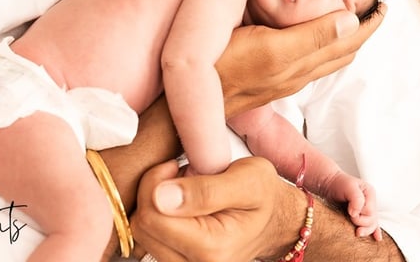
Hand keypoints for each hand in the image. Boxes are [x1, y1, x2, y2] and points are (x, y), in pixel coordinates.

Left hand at [131, 156, 304, 261]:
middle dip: (153, 191)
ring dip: (155, 204)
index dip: (155, 182)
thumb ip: (205, 190)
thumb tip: (161, 196)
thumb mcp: (246, 180)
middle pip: (142, 226)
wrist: (276, 219)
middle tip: (179, 174)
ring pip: (143, 233)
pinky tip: (179, 203)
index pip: (152, 216)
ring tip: (183, 189)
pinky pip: (151, 238)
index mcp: (212, 248)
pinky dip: (159, 215)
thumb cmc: (264, 195)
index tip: (175, 166)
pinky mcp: (179, 261)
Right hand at [217, 5, 385, 117]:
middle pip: (341, 50)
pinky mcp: (265, 74)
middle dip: (361, 29)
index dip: (369, 23)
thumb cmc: (223, 69)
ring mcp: (280, 75)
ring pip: (325, 56)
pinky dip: (322, 42)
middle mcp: (296, 72)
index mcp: (302, 63)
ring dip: (343, 37)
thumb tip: (351, 20)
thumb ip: (309, 37)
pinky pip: (307, 58)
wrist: (187, 102)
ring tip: (351, 17)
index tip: (385, 4)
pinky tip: (310, 31)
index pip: (348, 41)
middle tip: (374, 8)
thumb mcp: (269, 50)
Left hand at [324, 172, 382, 240]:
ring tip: (356, 230)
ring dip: (364, 229)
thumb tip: (356, 214)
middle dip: (359, 221)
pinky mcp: (362, 216)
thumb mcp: (348, 186)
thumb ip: (356, 199)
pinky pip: (372, 225)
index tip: (349, 209)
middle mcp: (370, 202)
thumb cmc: (337, 183)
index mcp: (369, 193)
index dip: (359, 213)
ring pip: (372, 225)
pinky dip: (374, 231)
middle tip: (349, 214)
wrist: (328, 185)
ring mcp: (366, 210)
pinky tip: (376, 237)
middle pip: (372, 220)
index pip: (370, 211)